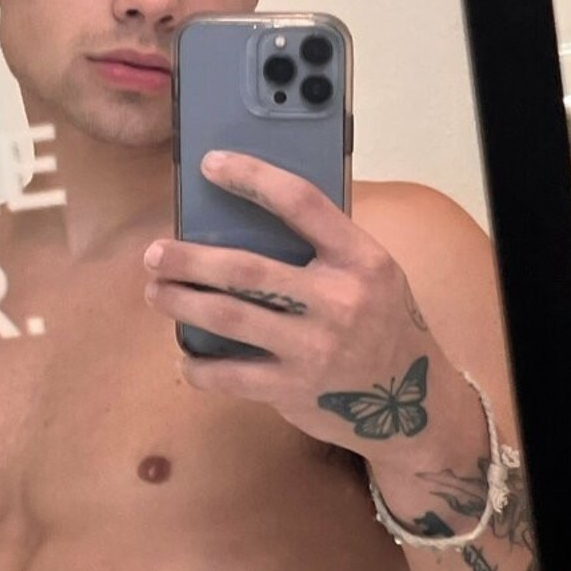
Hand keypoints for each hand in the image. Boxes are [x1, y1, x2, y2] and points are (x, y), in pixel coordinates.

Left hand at [144, 150, 463, 470]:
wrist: (415, 405)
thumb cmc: (382, 324)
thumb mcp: (373, 274)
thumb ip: (326, 248)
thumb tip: (248, 214)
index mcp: (360, 260)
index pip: (302, 203)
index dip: (252, 177)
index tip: (210, 165)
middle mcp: (338, 301)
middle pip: (246, 269)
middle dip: (189, 259)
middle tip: (155, 253)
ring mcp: (314, 349)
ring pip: (228, 318)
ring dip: (182, 303)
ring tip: (156, 292)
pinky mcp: (294, 390)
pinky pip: (230, 376)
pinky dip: (199, 367)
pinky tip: (185, 357)